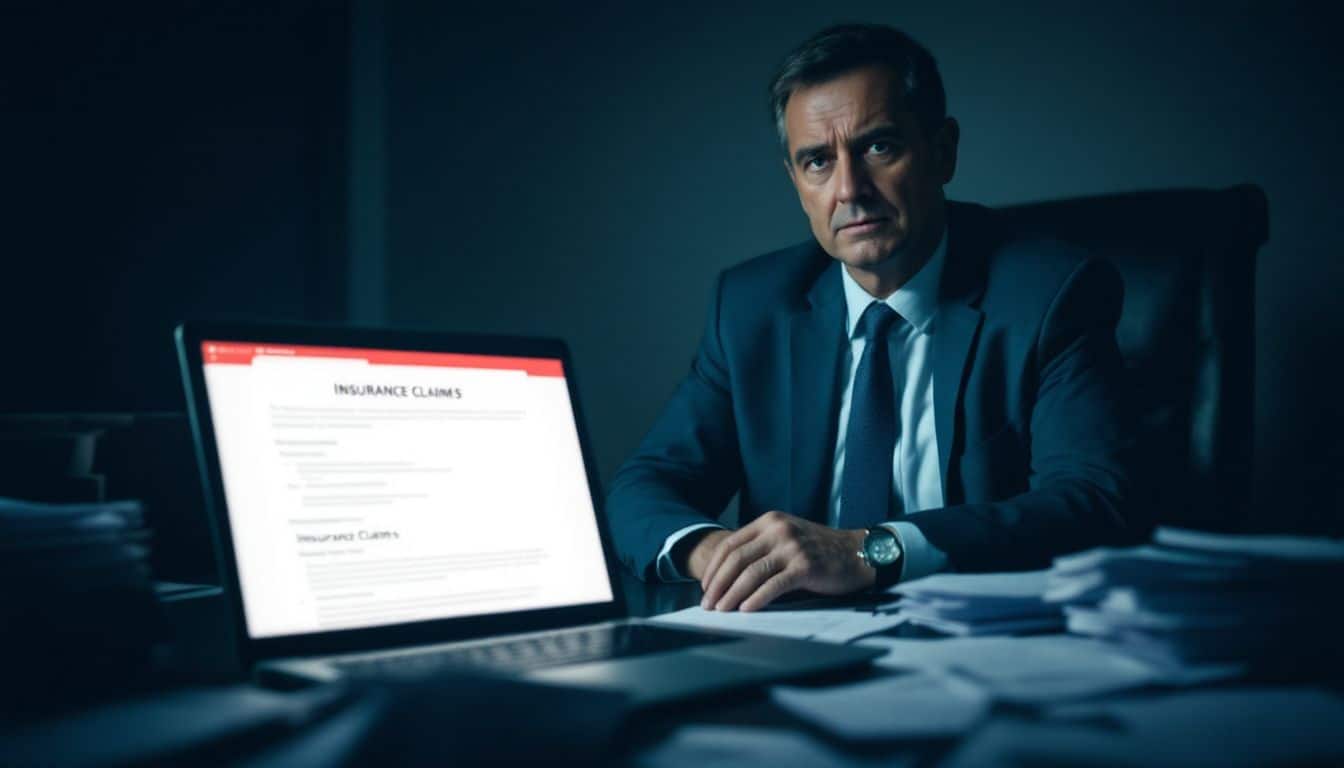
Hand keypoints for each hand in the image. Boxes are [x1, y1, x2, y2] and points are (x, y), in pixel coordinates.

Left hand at [697, 511, 874, 611]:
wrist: (857, 553)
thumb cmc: (819, 550)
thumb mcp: (787, 538)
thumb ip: (762, 547)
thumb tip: (728, 576)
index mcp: (769, 522)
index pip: (730, 544)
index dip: (713, 568)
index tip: (705, 587)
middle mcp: (778, 530)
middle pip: (736, 559)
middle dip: (718, 584)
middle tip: (708, 604)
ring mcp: (792, 547)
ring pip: (751, 573)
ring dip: (732, 594)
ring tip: (721, 610)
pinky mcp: (805, 566)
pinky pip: (774, 585)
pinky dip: (756, 599)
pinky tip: (746, 610)